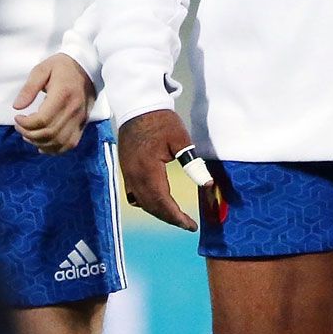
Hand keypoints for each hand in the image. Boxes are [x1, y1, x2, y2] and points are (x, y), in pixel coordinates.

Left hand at [11, 54, 93, 154]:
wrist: (88, 67)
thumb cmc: (62, 67)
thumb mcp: (42, 69)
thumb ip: (29, 88)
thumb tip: (17, 107)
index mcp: (62, 95)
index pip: (42, 120)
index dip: (26, 124)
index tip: (17, 118)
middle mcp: (73, 110)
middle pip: (49, 133)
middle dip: (29, 134)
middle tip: (20, 126)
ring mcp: (80, 119)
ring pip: (58, 142)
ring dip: (40, 143)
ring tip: (29, 134)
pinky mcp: (83, 124)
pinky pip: (70, 144)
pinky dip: (55, 149)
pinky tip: (43, 145)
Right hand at [115, 109, 196, 230]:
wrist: (137, 107)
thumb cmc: (161, 121)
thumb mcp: (180, 139)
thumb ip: (192, 163)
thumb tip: (206, 184)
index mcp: (149, 170)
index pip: (163, 202)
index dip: (177, 217)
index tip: (191, 226)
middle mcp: (135, 176)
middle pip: (151, 206)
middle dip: (169, 218)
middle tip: (186, 224)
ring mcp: (128, 174)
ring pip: (142, 202)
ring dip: (158, 212)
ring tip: (175, 216)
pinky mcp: (126, 170)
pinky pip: (134, 194)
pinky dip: (146, 203)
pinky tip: (157, 202)